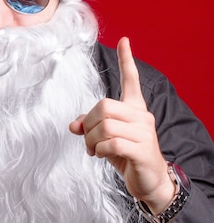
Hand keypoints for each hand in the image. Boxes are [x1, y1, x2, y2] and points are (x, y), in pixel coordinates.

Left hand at [69, 37, 174, 213]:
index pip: (131, 80)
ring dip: (92, 140)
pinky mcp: (142, 150)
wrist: (150, 182)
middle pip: (104, 106)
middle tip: (88, 140)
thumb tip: (73, 125)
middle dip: (89, 124)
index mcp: (135, 109)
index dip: (126, 60)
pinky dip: (100, 150)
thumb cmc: (127, 156)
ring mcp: (144, 132)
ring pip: (105, 125)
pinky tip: (100, 155)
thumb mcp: (106, 139)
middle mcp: (142, 116)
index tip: (124, 40)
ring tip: (93, 150)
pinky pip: (112, 142)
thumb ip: (91, 127)